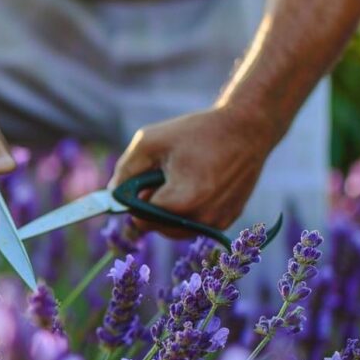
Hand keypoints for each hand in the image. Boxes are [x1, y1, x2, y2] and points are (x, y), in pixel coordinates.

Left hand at [108, 106, 279, 236]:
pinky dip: (187, 211)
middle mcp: (202, 219)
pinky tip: (197, 185)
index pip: (140, 218)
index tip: (145, 179)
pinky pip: (193, 226)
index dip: (136, 200)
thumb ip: (125, 170)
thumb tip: (112, 196)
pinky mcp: (227, 221)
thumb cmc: (197, 132)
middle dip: (151, 207)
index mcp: (182, 201)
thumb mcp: (150, 141)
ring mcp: (217, 223)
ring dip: (168, 211)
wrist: (247, 129)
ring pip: (173, 231)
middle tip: (163, 177)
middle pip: (156, 227)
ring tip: (180, 180)